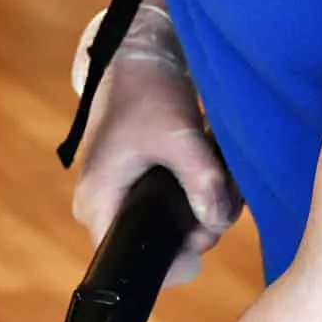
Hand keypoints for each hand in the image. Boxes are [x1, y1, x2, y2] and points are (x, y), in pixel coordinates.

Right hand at [72, 4, 238, 284]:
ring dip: (201, 209)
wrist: (138, 58)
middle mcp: (101, 206)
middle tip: (222, 195)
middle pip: (155, 246)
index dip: (170, 262)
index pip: (126, 261)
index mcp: (99, 200)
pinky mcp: (133, 186)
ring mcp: (116, 197)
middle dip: (196, 227)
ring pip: (167, 228)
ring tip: (221, 176)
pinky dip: (194, 195)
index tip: (205, 239)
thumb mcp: (180, 136)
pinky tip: (212, 171)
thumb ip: (202, 181)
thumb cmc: (149, 94)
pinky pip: (168, 209)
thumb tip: (218, 224)